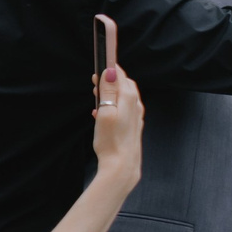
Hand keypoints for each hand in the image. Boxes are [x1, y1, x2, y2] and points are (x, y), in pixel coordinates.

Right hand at [92, 68, 145, 183]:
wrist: (121, 167)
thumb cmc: (111, 141)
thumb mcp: (105, 112)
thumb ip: (108, 90)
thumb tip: (111, 71)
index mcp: (130, 99)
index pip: (121, 75)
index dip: (109, 68)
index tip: (99, 64)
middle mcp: (136, 106)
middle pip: (124, 85)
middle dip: (110, 80)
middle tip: (95, 81)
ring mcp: (136, 117)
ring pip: (123, 97)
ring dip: (110, 94)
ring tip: (96, 96)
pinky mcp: (132, 126)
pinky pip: (123, 109)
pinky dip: (112, 106)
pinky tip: (100, 114)